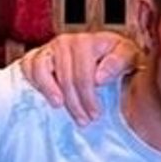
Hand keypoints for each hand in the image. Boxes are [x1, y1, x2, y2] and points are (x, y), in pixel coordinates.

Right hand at [20, 30, 136, 122]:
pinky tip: (49, 96)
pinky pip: (29, 67)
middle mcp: (68, 41)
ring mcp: (51, 47)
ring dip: (53, 93)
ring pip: (44, 71)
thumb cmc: (119, 60)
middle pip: (66, 77)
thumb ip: (120, 62)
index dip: (89, 97)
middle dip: (75, 103)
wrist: (105, 56)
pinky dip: (36, 82)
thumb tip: (99, 77)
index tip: (96, 114)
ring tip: (61, 107)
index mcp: (92, 41)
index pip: (84, 74)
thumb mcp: (130, 58)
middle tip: (84, 120)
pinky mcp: (38, 55)